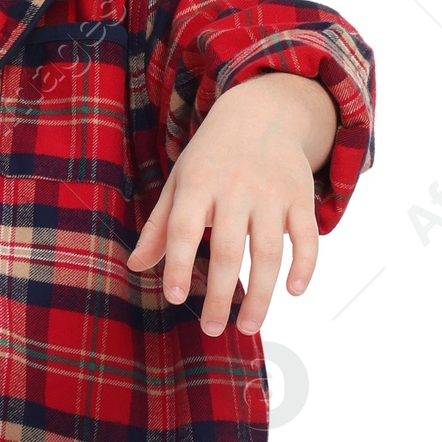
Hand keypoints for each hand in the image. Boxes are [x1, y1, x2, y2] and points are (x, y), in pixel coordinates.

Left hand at [127, 72, 334, 336]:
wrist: (264, 111)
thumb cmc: (213, 157)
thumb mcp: (181, 181)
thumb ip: (160, 225)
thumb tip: (135, 266)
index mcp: (198, 183)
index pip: (183, 227)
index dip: (177, 263)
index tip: (174, 297)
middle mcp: (235, 188)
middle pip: (227, 248)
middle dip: (219, 294)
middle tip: (212, 330)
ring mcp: (271, 192)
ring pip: (268, 251)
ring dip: (260, 293)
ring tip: (248, 327)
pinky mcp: (301, 196)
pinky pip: (307, 236)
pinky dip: (305, 265)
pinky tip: (294, 292)